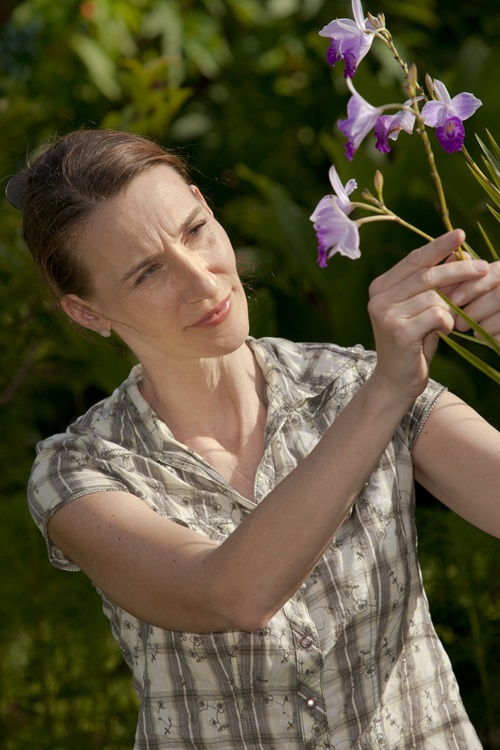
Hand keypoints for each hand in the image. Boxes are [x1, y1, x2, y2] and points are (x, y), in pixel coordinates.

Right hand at [368, 230, 488, 399]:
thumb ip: (433, 284)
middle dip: (458, 270)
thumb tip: (456, 254)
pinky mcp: (398, 331)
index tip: (461, 235)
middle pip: (426, 275)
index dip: (438, 246)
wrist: (395, 381)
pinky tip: (443, 332)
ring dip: (452, 307)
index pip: (414, 260)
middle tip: (484, 269)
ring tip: (451, 321)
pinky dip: (447, 322)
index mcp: (380, 287)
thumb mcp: (422, 309)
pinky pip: (436, 315)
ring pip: (434, 296)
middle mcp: (378, 298)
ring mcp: (385, 314)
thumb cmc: (412, 343)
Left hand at [447, 258, 499, 341]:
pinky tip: (486, 336)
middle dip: (475, 310)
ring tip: (471, 329)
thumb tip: (454, 257)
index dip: (474, 286)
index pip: (496, 272)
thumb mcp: (486, 282)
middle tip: (458, 323)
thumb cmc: (492, 300)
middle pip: (499, 296)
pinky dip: (493, 337)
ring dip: (483, 325)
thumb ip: (472, 271)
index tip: (454, 300)